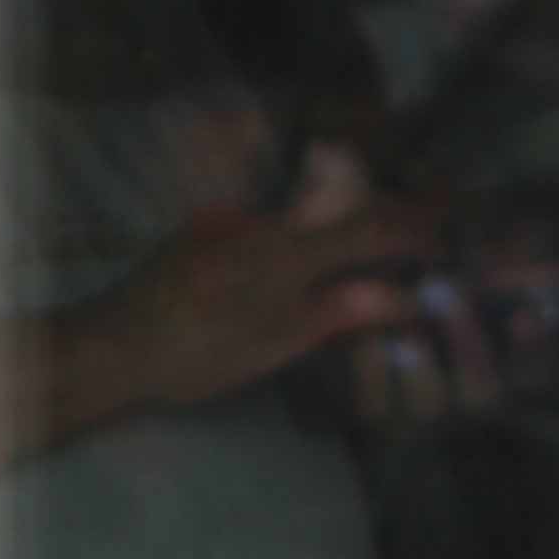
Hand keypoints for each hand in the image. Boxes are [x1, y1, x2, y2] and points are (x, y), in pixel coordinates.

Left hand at [80, 145, 438, 418]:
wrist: (112, 346)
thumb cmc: (198, 354)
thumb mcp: (278, 341)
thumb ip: (340, 310)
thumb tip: (403, 296)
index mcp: (287, 251)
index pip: (368, 230)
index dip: (412, 231)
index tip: (446, 236)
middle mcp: (262, 221)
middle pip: (340, 204)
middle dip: (387, 209)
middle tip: (426, 217)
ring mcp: (229, 221)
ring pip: (304, 209)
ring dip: (345, 217)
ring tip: (375, 237)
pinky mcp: (204, 230)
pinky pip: (270, 220)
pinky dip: (303, 231)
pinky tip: (307, 253)